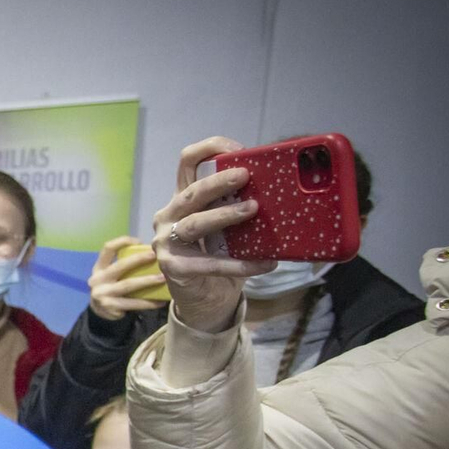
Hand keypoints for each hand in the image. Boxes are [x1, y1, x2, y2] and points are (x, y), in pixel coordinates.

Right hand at [88, 235, 165, 321]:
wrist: (99, 312)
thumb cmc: (110, 288)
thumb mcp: (110, 276)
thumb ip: (122, 267)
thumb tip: (150, 255)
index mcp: (99, 268)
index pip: (108, 249)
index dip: (122, 242)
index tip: (139, 242)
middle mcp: (98, 279)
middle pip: (120, 266)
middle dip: (138, 259)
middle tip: (155, 256)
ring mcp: (103, 294)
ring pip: (128, 285)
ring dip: (147, 281)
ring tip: (163, 278)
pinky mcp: (110, 307)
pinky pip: (133, 303)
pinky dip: (148, 303)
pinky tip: (160, 302)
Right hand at [150, 137, 276, 332]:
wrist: (204, 298)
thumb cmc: (219, 255)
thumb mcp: (228, 226)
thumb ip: (238, 205)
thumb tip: (282, 189)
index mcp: (182, 199)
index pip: (188, 162)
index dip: (209, 149)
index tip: (239, 150)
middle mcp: (168, 216)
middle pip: (191, 192)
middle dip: (217, 182)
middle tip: (245, 176)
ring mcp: (167, 242)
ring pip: (194, 223)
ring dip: (224, 214)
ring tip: (252, 209)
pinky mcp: (174, 268)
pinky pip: (209, 264)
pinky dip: (239, 264)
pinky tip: (265, 264)